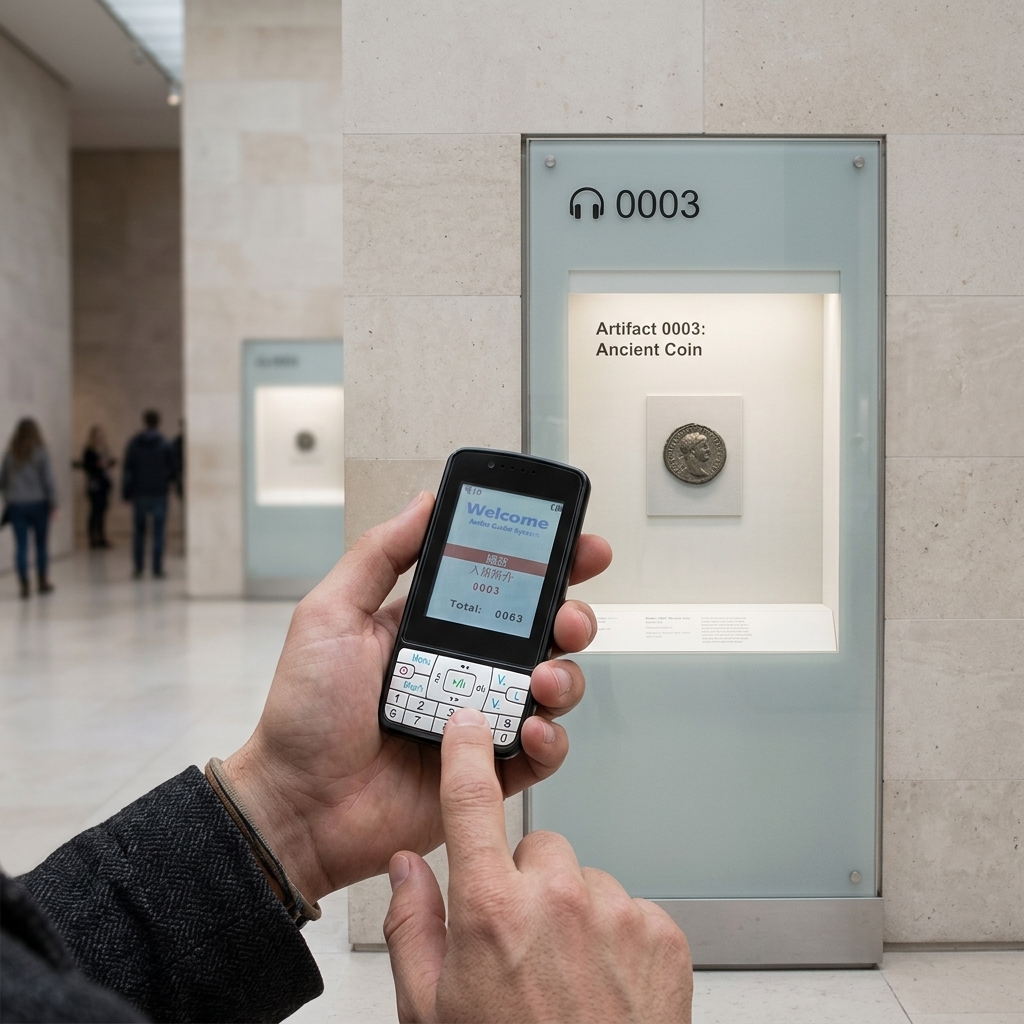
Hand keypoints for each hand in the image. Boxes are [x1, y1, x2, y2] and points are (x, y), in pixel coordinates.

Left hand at [221, 491, 611, 900]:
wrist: (299, 806)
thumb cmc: (304, 714)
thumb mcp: (330, 616)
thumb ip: (378, 556)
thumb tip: (424, 504)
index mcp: (432, 628)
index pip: (500, 586)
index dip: (544, 564)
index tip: (576, 546)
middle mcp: (464, 669)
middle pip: (540, 633)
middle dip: (570, 615)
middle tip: (567, 616)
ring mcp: (479, 720)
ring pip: (552, 688)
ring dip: (566, 676)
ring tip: (543, 677)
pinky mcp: (488, 770)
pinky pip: (540, 753)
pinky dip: (550, 740)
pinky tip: (532, 728)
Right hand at [383, 708, 692, 1022]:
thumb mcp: (430, 1011)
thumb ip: (413, 926)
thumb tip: (407, 866)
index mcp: (492, 910)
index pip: (471, 802)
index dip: (465, 752)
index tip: (467, 723)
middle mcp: (558, 899)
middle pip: (536, 849)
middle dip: (525, 883)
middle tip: (523, 946)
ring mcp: (617, 912)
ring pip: (585, 881)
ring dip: (574, 914)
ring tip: (568, 978)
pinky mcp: (662, 932)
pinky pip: (629, 909)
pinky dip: (616, 938)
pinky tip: (604, 986)